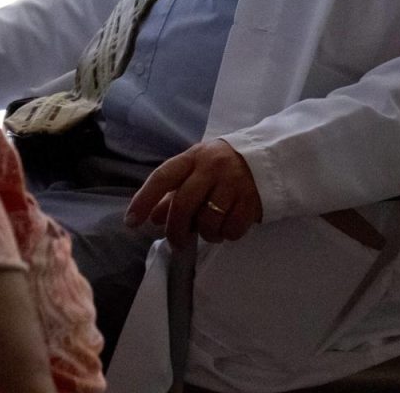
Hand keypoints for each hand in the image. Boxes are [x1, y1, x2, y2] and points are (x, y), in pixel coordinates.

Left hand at [124, 139, 262, 248]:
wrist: (267, 158)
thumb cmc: (222, 166)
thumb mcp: (196, 170)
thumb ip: (174, 193)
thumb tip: (152, 217)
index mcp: (193, 157)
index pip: (163, 177)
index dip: (144, 199)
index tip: (131, 222)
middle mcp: (212, 168)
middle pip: (183, 204)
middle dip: (175, 229)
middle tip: (176, 242)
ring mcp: (233, 183)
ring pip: (207, 221)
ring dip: (205, 233)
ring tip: (210, 229)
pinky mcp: (252, 200)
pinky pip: (231, 229)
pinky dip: (226, 235)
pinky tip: (227, 227)